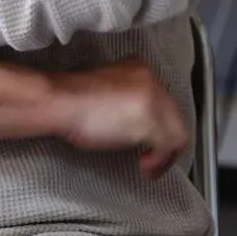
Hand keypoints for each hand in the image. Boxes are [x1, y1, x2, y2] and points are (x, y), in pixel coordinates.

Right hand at [50, 59, 187, 181]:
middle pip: (173, 115)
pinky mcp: (150, 119)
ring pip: (175, 131)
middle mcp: (151, 79)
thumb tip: (134, 123)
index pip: (161, 100)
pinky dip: (160, 161)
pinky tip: (145, 168)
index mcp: (138, 68)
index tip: (146, 142)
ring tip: (148, 167)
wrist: (61, 101)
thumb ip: (125, 98)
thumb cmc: (73, 101)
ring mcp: (152, 98)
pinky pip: (168, 144)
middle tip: (149, 160)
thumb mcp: (106, 91)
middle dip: (164, 141)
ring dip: (164, 155)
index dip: (156, 125)